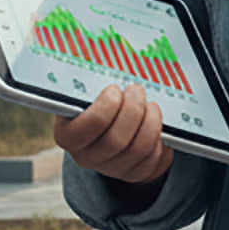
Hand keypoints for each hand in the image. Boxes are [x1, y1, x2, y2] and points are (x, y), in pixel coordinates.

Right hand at [53, 83, 174, 187]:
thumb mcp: (88, 91)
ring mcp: (111, 169)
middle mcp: (87, 157)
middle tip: (137, 90)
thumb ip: (91, 82)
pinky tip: (155, 123)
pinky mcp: (134, 174)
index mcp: (68, 135)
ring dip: (150, 122)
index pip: (82, 130)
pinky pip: (153, 161)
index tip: (114, 90)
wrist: (110, 127)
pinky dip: (160, 140)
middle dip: (132, 111)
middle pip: (115, 141)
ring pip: (138, 150)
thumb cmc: (99, 102)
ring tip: (151, 105)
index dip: (104, 108)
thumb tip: (103, 55)